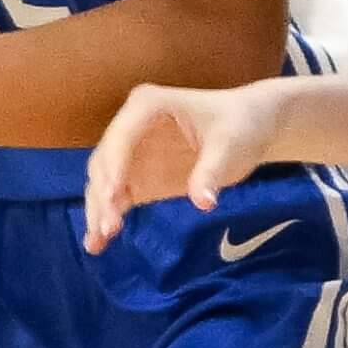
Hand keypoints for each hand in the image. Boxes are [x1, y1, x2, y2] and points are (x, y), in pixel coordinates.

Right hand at [83, 81, 283, 253]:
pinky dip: (107, 216)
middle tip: (108, 227)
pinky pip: (116, 196)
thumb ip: (211, 172)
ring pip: (103, 180)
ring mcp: (132, 150)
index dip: (114, 165)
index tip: (110, 197)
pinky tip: (98, 242)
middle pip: (105, 160)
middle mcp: (131, 124)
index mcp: (148, 105)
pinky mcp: (138, 174)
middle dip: (103, 194)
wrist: (250, 126)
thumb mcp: (229, 145)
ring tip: (98, 241)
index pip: (121, 136)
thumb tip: (202, 203)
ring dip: (98, 209)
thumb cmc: (239, 125)